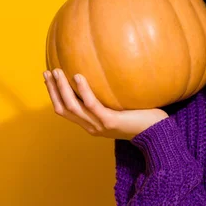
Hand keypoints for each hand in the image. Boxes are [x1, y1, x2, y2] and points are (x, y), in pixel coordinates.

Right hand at [43, 68, 168, 139]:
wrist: (158, 133)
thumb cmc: (145, 116)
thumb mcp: (124, 106)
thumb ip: (113, 96)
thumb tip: (111, 74)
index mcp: (92, 123)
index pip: (66, 111)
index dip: (54, 95)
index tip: (49, 78)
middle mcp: (92, 126)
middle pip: (63, 109)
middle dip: (52, 91)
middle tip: (47, 72)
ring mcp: (99, 125)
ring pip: (72, 107)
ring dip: (61, 89)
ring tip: (58, 72)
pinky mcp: (109, 121)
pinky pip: (92, 105)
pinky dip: (83, 91)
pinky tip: (78, 77)